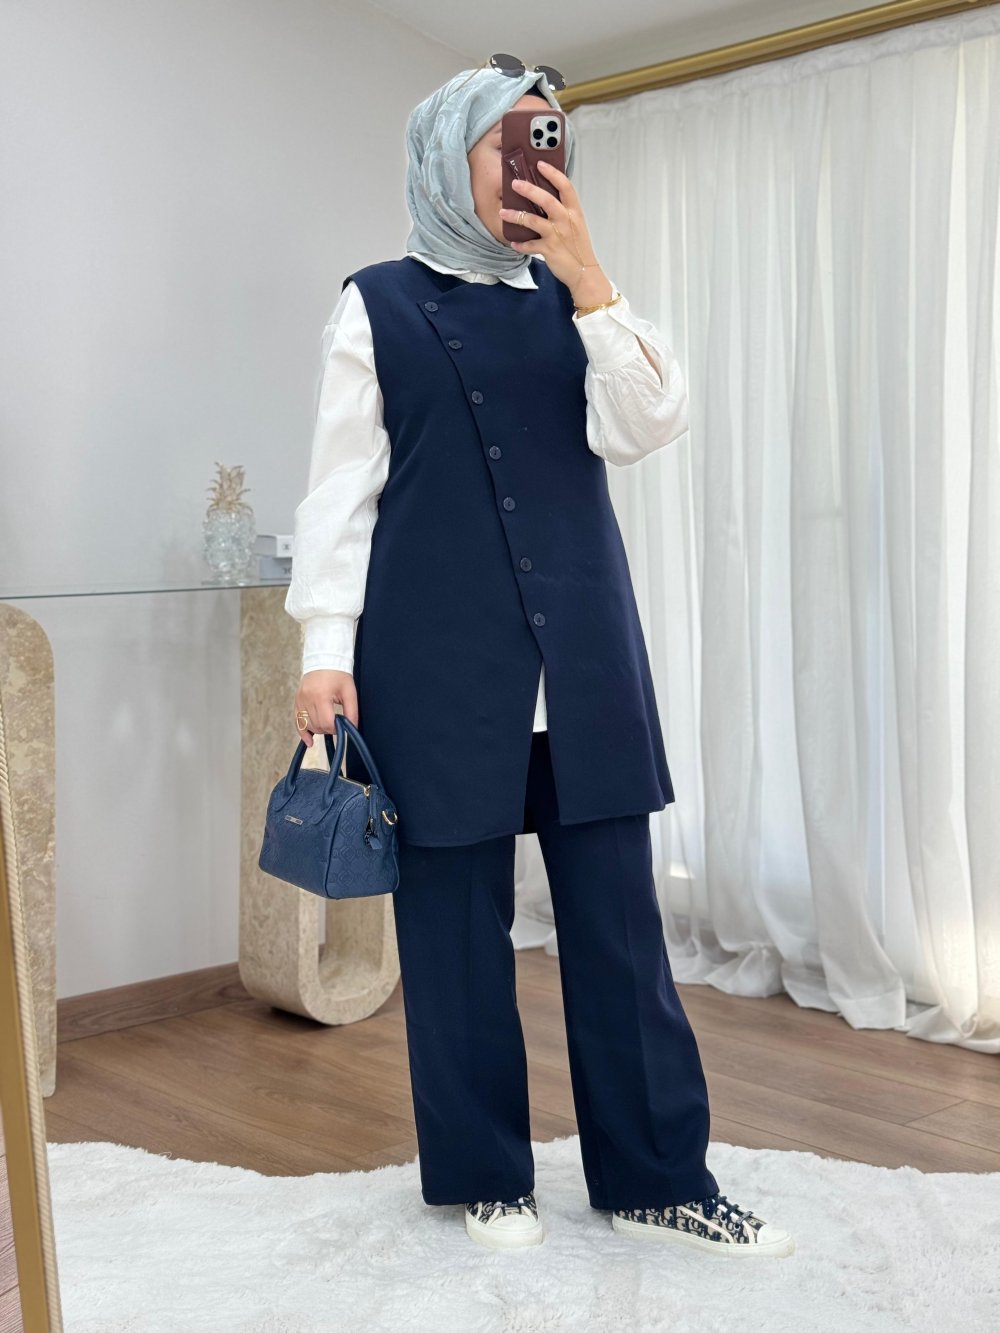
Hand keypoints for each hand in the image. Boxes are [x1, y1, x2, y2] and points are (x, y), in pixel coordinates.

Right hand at [294, 669, 357, 744]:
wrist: (324, 659)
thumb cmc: (338, 674)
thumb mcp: (349, 692)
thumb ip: (352, 712)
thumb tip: (352, 728)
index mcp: (321, 696)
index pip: (326, 723)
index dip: (335, 729)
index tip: (341, 726)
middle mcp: (307, 698)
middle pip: (316, 725)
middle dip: (327, 729)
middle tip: (335, 724)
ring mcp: (300, 699)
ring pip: (307, 724)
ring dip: (318, 729)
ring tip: (326, 725)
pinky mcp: (297, 700)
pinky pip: (297, 720)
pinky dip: (303, 731)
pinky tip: (309, 740)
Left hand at [500, 160, 612, 305]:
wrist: (584, 272)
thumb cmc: (578, 247)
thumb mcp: (576, 224)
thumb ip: (563, 211)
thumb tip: (544, 197)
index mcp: (574, 211)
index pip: (565, 186)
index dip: (553, 173)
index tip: (540, 164)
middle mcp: (566, 221)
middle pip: (547, 200)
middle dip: (529, 190)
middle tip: (514, 183)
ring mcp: (557, 235)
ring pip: (533, 221)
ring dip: (516, 216)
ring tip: (503, 212)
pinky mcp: (549, 250)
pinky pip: (530, 245)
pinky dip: (520, 244)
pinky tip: (513, 242)